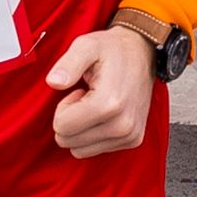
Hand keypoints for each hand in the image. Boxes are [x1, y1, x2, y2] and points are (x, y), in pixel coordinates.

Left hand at [45, 25, 156, 158]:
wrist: (143, 53)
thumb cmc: (113, 50)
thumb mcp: (86, 46)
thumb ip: (67, 64)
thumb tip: (53, 82)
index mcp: (109, 103)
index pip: (62, 127)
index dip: (63, 108)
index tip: (78, 91)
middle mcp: (123, 124)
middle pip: (69, 141)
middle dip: (70, 120)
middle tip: (85, 97)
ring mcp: (130, 135)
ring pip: (80, 150)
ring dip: (81, 129)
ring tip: (95, 104)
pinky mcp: (133, 140)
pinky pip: (96, 150)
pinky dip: (93, 134)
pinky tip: (104, 113)